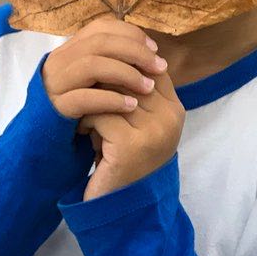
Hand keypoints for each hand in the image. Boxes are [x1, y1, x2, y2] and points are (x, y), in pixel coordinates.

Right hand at [41, 13, 167, 120]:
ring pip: (92, 65)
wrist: (50, 142)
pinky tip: (131, 105)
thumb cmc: (82, 109)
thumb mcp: (96, 81)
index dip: (130, 34)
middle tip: (160, 66)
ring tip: (148, 87)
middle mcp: (59, 61)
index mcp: (69, 49)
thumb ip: (112, 62)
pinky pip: (84, 98)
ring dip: (126, 74)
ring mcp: (55, 84)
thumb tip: (150, 51)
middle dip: (135, 52)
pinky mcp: (56, 108)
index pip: (101, 27)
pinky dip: (111, 99)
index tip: (154, 48)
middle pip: (100, 43)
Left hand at [77, 66, 184, 200]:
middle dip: (102, 85)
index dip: (120, 66)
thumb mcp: (135, 122)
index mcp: (175, 108)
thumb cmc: (122, 158)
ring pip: (113, 93)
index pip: (149, 66)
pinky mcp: (132, 146)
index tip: (97, 77)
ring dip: (91, 103)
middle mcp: (170, 117)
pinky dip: (86, 121)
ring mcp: (154, 132)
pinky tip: (81, 133)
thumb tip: (116, 48)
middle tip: (84, 98)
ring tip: (84, 117)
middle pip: (130, 76)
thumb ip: (135, 91)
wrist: (121, 207)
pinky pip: (101, 114)